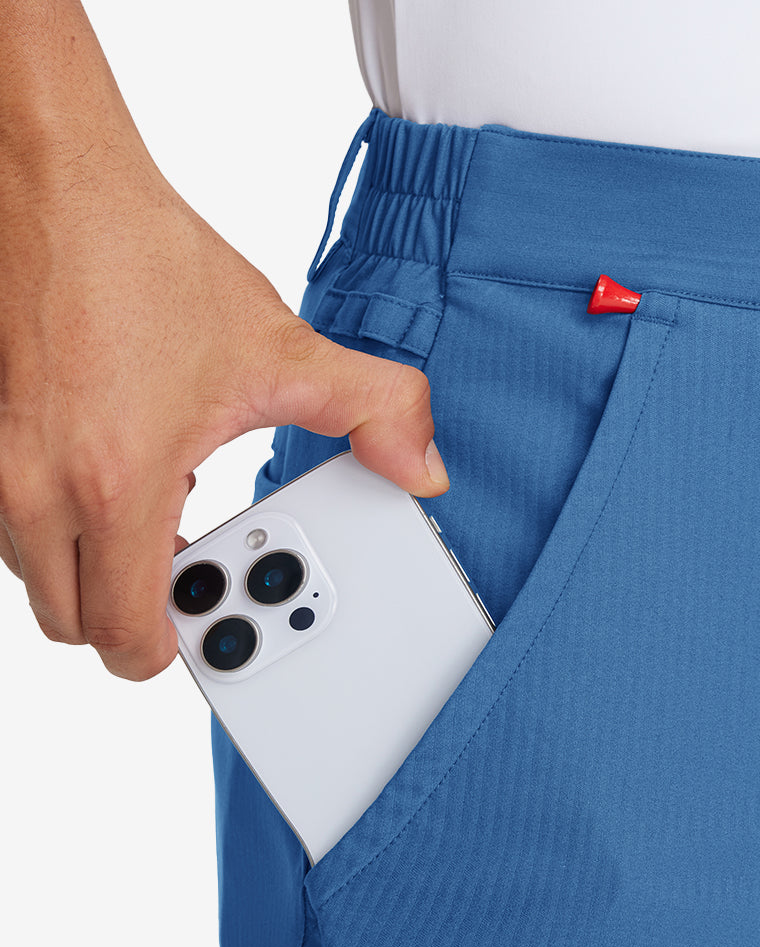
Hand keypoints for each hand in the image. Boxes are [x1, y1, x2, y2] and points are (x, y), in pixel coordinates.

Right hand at [0, 145, 448, 681]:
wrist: (55, 189)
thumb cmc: (146, 265)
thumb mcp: (280, 349)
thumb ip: (372, 411)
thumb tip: (422, 467)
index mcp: (118, 489)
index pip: (124, 638)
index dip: (173, 647)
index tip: (209, 616)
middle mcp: (39, 490)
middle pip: (74, 625)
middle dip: (134, 615)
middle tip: (187, 567)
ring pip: (37, 576)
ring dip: (98, 566)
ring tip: (159, 510)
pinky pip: (16, 526)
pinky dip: (65, 524)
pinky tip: (118, 469)